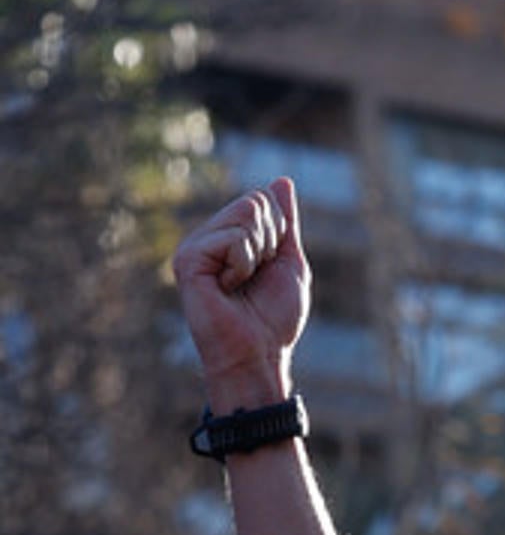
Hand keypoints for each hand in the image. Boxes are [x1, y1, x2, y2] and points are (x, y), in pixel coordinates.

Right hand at [171, 177, 309, 406]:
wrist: (260, 353)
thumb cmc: (274, 316)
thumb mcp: (288, 260)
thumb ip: (284, 222)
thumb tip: (281, 181)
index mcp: (227, 236)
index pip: (263, 200)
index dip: (279, 233)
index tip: (267, 267)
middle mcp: (206, 238)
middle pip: (255, 202)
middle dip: (270, 240)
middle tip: (255, 277)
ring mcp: (193, 247)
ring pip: (245, 214)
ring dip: (258, 253)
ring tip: (240, 283)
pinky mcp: (186, 260)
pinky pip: (232, 239)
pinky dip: (243, 265)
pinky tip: (228, 287)